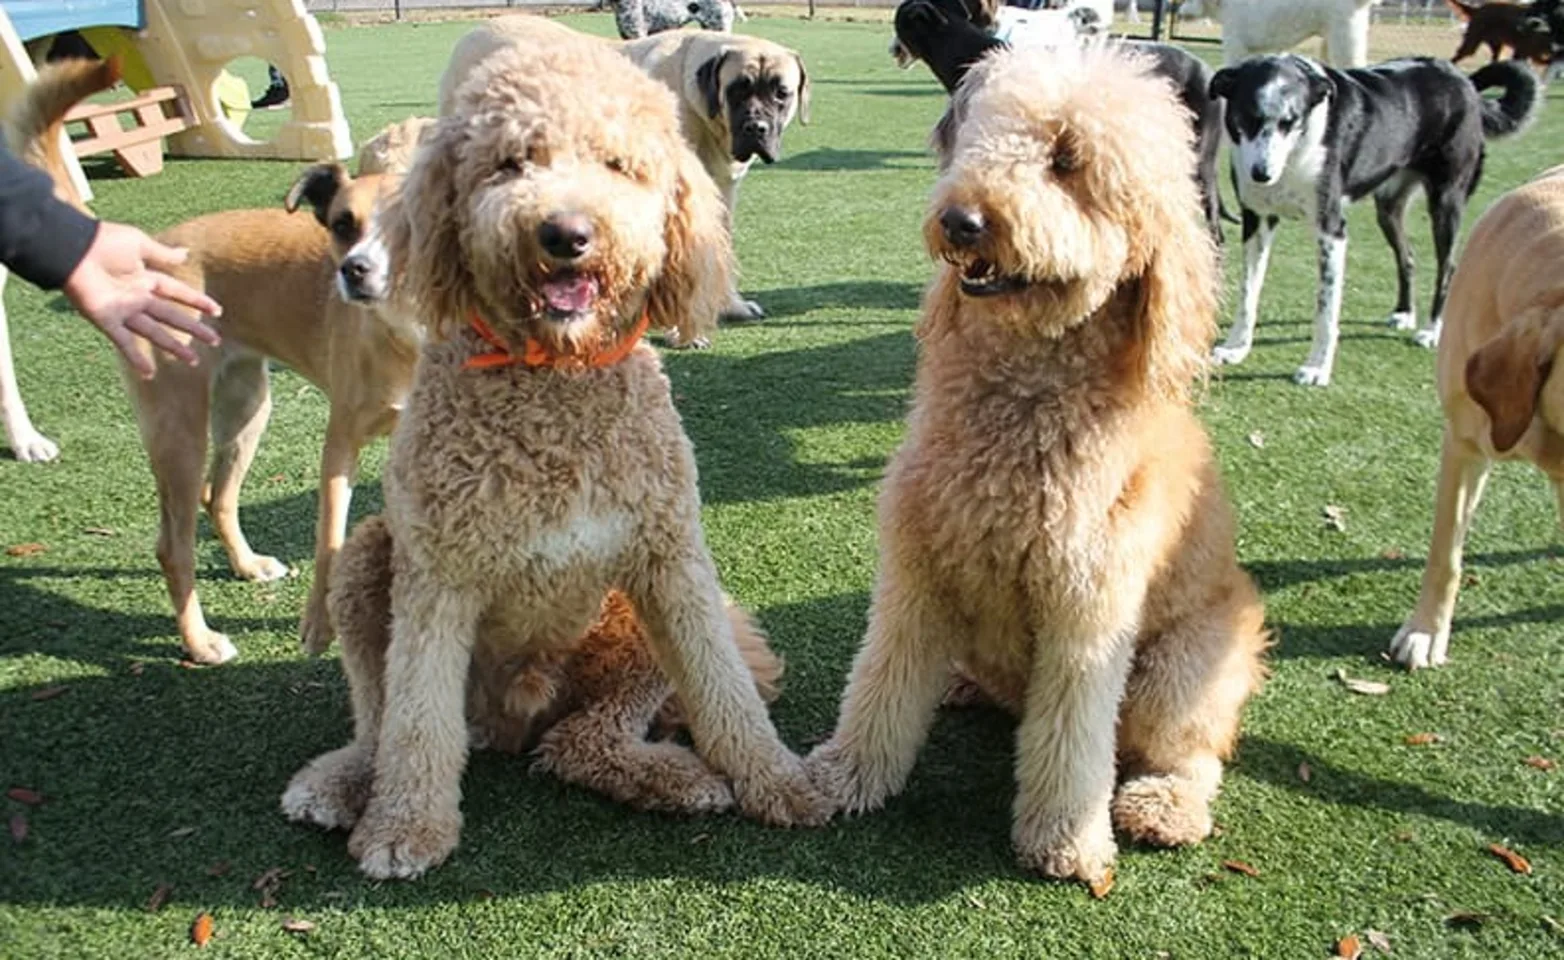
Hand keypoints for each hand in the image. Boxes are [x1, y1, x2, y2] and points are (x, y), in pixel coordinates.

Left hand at [61, 221, 221, 378]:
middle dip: (193, 329)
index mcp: (146, 278)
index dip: (196, 301)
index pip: (177, 292)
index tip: (216, 311)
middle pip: (171, 316)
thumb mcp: (138, 244)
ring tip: (192, 361)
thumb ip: (162, 254)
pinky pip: (124, 342)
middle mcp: (137, 297)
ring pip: (154, 333)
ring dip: (173, 347)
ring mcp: (124, 310)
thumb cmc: (103, 241)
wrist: (72, 249)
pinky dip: (135, 358)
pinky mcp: (107, 320)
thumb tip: (186, 255)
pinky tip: (149, 375)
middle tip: (214, 341)